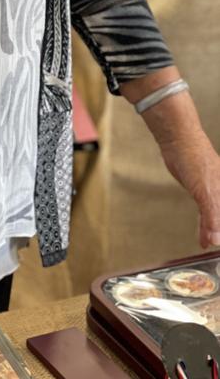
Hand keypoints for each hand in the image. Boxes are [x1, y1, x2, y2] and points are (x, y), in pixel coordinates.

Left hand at [159, 132, 219, 248]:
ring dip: (216, 235)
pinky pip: (207, 215)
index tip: (219, 246)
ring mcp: (215, 194)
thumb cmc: (196, 160)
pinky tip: (203, 239)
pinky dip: (206, 228)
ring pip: (218, 219)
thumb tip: (216, 240)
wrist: (178, 142)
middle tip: (217, 252)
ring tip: (212, 249)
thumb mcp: (207, 193)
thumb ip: (212, 218)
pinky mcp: (202, 193)